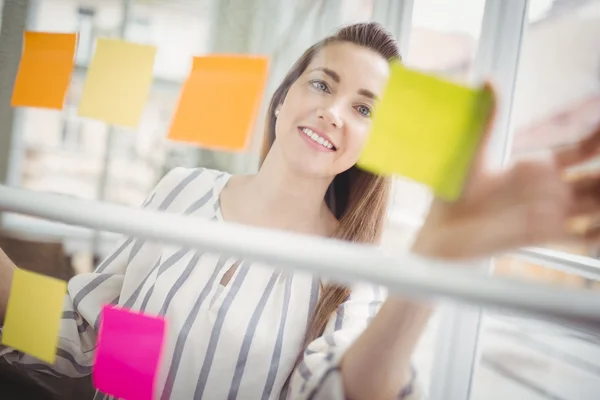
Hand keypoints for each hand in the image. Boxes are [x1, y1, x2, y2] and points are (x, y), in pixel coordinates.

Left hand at [412, 87, 599, 259]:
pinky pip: (579, 235)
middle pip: (594, 180)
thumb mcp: (473, 152)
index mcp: (535, 167)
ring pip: (594, 204)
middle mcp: (548, 189)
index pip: (580, 150)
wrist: (442, 230)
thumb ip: (488, 119)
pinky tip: (595, 228)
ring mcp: (548, 213)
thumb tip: (488, 79)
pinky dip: (593, 233)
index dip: (598, 138)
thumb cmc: (455, 191)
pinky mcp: (542, 236)